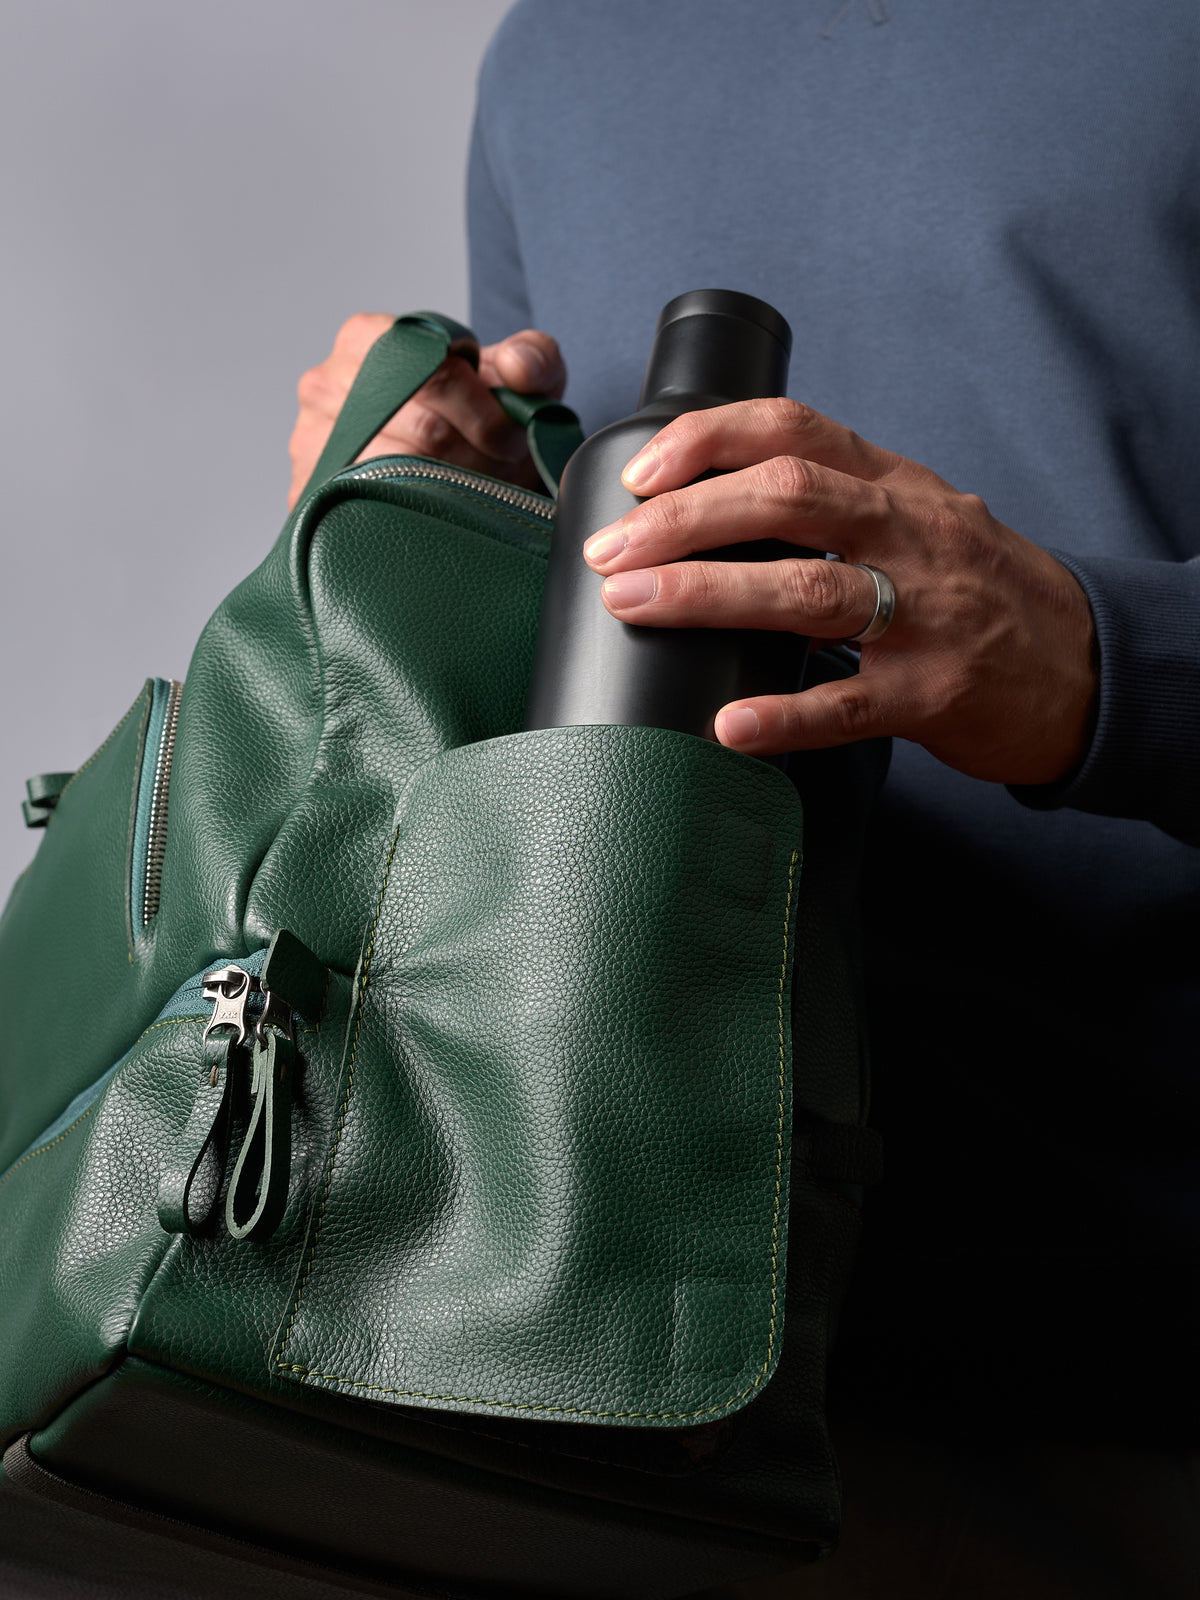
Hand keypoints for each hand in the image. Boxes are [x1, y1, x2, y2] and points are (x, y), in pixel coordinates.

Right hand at [287, 314, 565, 509]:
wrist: (454, 457)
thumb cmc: (477, 411)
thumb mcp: (518, 375)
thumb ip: (533, 357)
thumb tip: (517, 368)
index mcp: (365, 338)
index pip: (432, 372)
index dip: (482, 410)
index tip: (509, 436)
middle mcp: (325, 386)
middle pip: (423, 428)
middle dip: (477, 453)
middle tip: (500, 467)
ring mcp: (313, 443)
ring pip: (402, 475)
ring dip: (455, 487)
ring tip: (475, 485)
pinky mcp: (313, 495)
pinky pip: (374, 511)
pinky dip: (418, 515)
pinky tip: (436, 506)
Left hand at [582, 398, 1097, 785]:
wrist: (1086, 666)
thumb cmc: (980, 592)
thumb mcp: (920, 519)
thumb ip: (837, 504)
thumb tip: (709, 510)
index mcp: (895, 486)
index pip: (793, 431)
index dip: (708, 441)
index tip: (641, 474)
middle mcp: (910, 535)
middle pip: (787, 499)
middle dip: (686, 519)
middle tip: (613, 551)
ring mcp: (926, 616)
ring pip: (810, 593)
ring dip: (711, 594)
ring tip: (636, 605)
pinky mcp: (935, 695)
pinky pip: (850, 706)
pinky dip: (786, 716)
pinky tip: (730, 725)